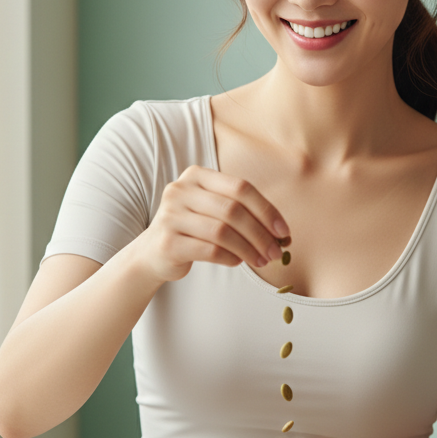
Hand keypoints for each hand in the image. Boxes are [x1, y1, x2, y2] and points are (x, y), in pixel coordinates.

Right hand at [134, 165, 288, 283]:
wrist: (153, 253)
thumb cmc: (193, 229)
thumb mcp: (213, 210)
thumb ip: (241, 211)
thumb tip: (281, 232)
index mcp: (197, 175)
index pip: (240, 187)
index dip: (266, 209)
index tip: (283, 231)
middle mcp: (180, 190)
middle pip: (232, 210)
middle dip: (260, 233)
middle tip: (276, 252)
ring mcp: (171, 215)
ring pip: (222, 231)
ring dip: (248, 249)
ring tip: (261, 260)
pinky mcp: (168, 242)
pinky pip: (209, 250)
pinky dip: (230, 257)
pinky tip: (238, 261)